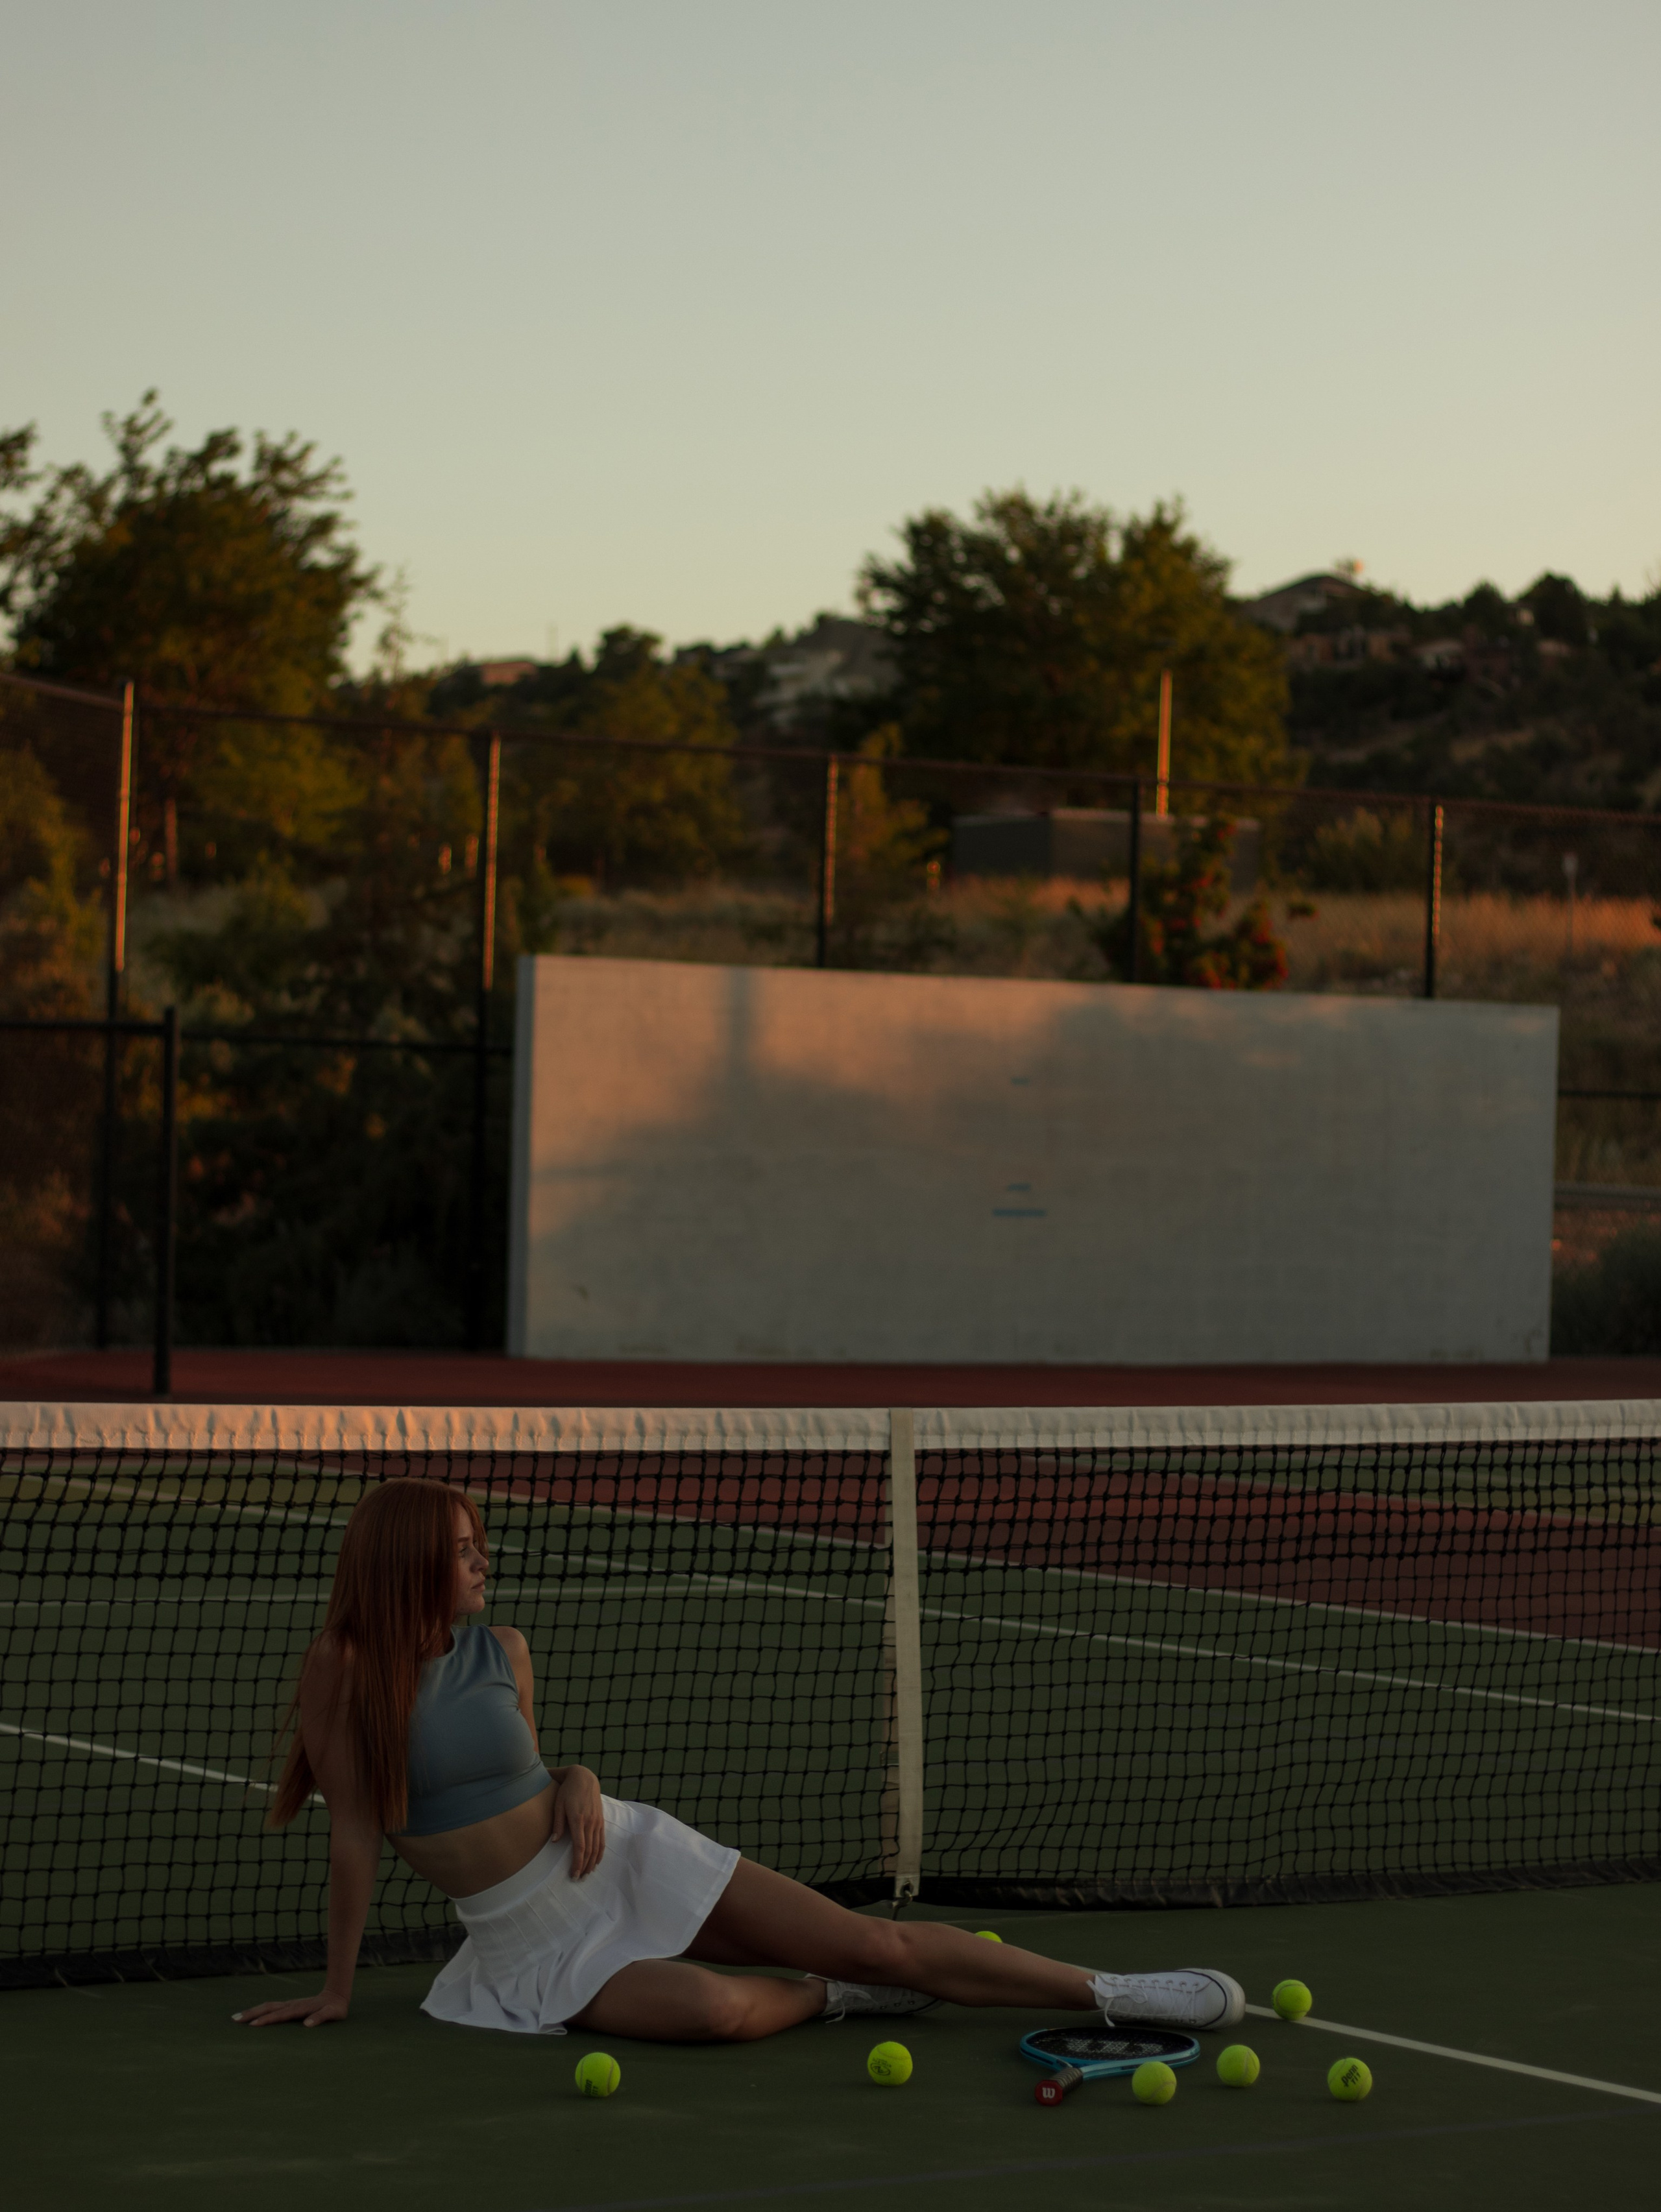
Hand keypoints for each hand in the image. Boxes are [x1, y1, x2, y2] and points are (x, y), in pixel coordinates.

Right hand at [232, 1990, 349, 2028]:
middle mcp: (291, 2005)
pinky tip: (252, 2017)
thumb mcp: (332, 2014)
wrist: (337, 1995)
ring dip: (252, 2011)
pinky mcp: (289, 2006)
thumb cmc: (335, 2008)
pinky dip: (260, 2011)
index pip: (279, 2015)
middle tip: (235, 2019)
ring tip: (237, 2017)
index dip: (266, 2020)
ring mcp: (289, 2004)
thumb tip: (307, 2024)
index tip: (252, 2025)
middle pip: (268, 2008)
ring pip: (267, 2007)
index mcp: (299, 2009)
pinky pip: (271, 2008)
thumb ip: (321, 2018)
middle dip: (251, 2014)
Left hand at [551, 1767, 605, 1876]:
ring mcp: (597, 1822)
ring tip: (587, 1873)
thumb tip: (554, 1841)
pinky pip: (602, 1840)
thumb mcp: (558, 1804)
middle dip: (584, 1866)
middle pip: (589, 1850)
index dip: (577, 1863)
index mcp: (578, 1819)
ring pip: (597, 1847)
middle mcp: (590, 1822)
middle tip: (578, 1878)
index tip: (573, 1874)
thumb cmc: (567, 1790)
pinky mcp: (601, 1820)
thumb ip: (557, 1823)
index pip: (580, 1847)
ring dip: (593, 1862)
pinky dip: (600, 1852)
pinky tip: (597, 1860)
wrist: (584, 1777)